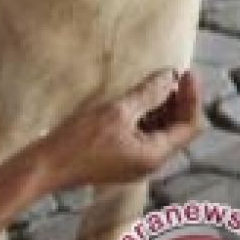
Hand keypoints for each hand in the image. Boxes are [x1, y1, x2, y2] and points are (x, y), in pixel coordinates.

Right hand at [33, 68, 202, 190]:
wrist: (46, 167)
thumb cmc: (78, 142)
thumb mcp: (116, 112)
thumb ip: (147, 94)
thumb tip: (169, 77)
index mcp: (155, 155)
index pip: (191, 125)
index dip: (192, 97)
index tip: (185, 73)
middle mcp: (151, 163)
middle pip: (178, 129)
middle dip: (178, 101)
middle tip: (169, 75)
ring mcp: (136, 163)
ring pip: (161, 132)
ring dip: (162, 108)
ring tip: (152, 84)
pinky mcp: (122, 159)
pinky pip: (144, 136)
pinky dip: (145, 117)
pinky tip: (134, 101)